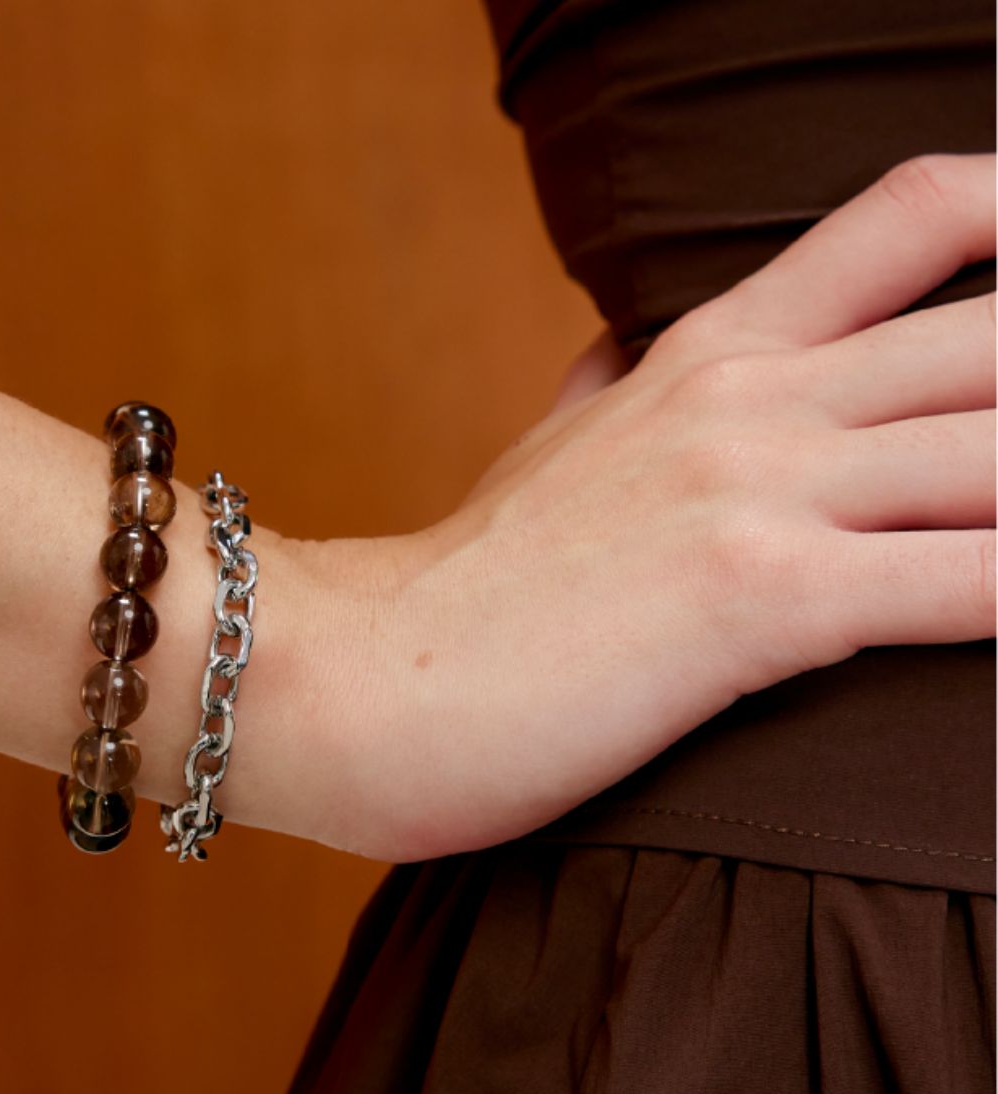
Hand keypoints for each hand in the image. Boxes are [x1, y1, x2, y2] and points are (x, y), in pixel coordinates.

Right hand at [331, 153, 995, 862]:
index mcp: (705, 356)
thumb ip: (602, 388)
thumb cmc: (460, 593)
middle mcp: (749, 399)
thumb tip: (618, 342)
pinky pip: (969, 585)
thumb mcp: (542, 456)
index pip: (911, 217)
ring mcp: (753, 489)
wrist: (356, 678)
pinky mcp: (756, 600)